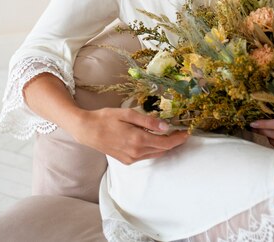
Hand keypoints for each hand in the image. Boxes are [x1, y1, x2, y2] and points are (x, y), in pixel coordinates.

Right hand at [72, 107, 189, 164]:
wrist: (87, 130)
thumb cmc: (106, 118)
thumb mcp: (128, 114)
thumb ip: (148, 121)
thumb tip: (165, 126)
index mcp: (138, 140)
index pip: (166, 143)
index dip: (178, 139)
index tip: (187, 132)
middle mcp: (136, 153)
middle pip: (162, 150)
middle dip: (174, 142)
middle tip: (181, 132)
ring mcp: (131, 158)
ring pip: (155, 154)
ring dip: (164, 146)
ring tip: (171, 134)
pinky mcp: (126, 160)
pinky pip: (145, 155)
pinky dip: (153, 148)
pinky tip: (153, 138)